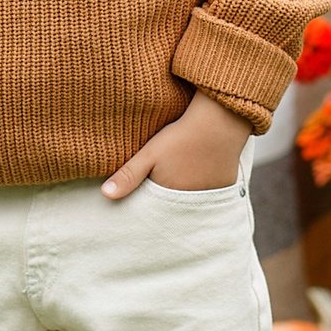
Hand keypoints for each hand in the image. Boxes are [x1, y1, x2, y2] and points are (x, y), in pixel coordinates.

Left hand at [102, 91, 251, 198]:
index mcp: (170, 197)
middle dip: (161, 200)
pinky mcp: (225, 185)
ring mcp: (210, 195)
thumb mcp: (150, 154)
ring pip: (189, 198)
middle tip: (158, 185)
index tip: (139, 195)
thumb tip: (105, 195)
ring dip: (182, 192)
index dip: (145, 201)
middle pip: (171, 205)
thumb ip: (128, 175)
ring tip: (177, 176)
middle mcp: (192, 202)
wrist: (220, 121)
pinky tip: (195, 171)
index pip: (152, 208)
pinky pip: (207, 191)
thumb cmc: (182, 137)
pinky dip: (199, 185)